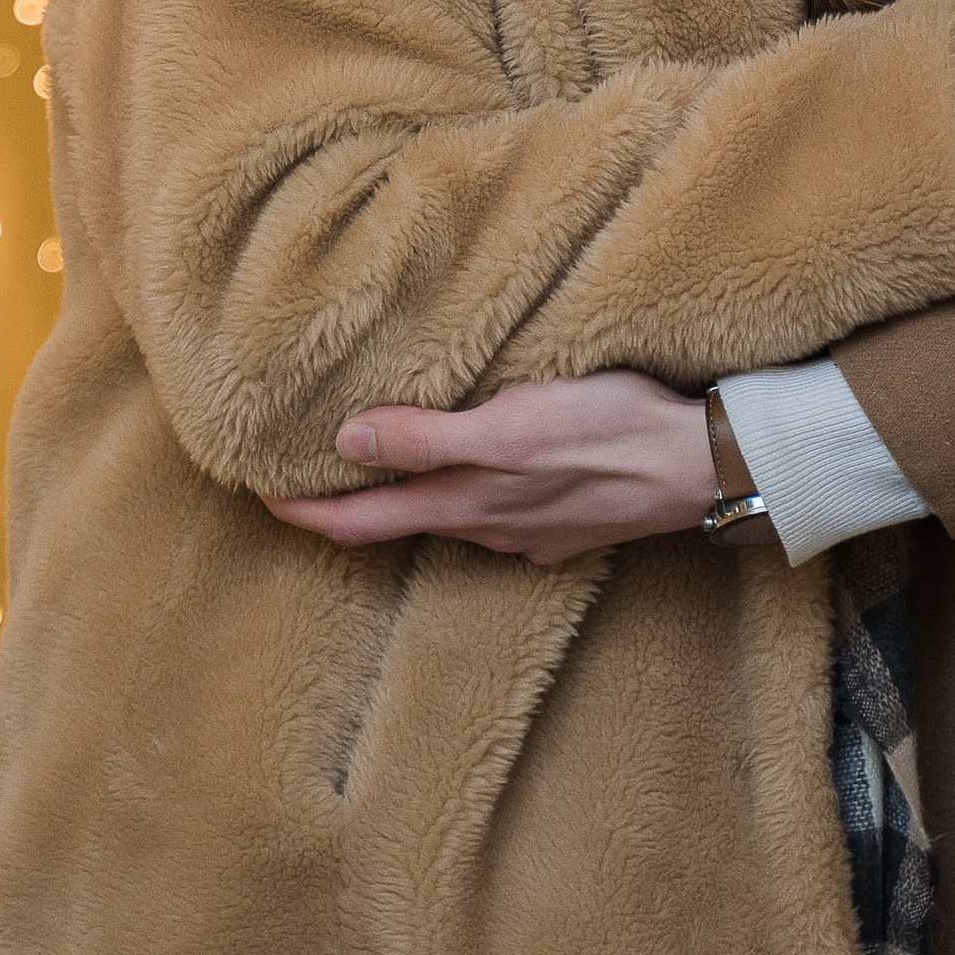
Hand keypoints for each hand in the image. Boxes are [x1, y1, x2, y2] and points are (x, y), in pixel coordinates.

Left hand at [262, 372, 715, 565]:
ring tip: (368, 458)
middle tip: (294, 476)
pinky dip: (455, 490)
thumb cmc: (609, 432)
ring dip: (399, 495)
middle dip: (340, 505)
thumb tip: (347, 442)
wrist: (699, 466)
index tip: (255, 491)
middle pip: (392, 523)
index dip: (304, 511)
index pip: (358, 522)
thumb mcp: (511, 425)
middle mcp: (486, 527)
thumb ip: (430, 438)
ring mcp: (525, 530)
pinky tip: (464, 463)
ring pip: (441, 516)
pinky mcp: (560, 519)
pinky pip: (488, 510)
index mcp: (464, 504)